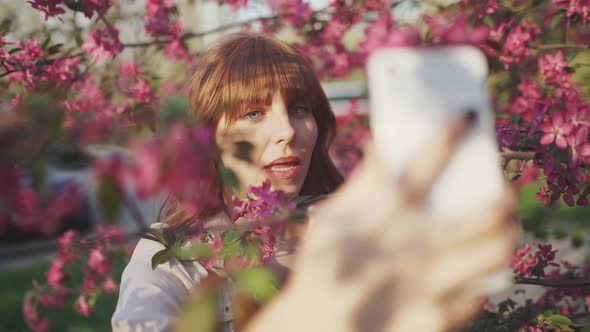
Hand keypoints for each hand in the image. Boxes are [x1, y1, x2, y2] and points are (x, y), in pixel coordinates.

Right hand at [247, 114, 518, 331]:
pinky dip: (478, 279)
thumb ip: (361, 184)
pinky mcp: (434, 321)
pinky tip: (467, 274)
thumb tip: (385, 142)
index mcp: (379, 221)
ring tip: (501, 232)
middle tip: (503, 192)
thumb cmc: (321, 269)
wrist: (314, 331)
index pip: (421, 168)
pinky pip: (477, 294)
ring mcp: (425, 289)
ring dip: (504, 236)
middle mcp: (407, 251)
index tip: (468, 114)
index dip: (446, 136)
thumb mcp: (331, 223)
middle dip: (500, 197)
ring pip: (493, 253)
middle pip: (479, 215)